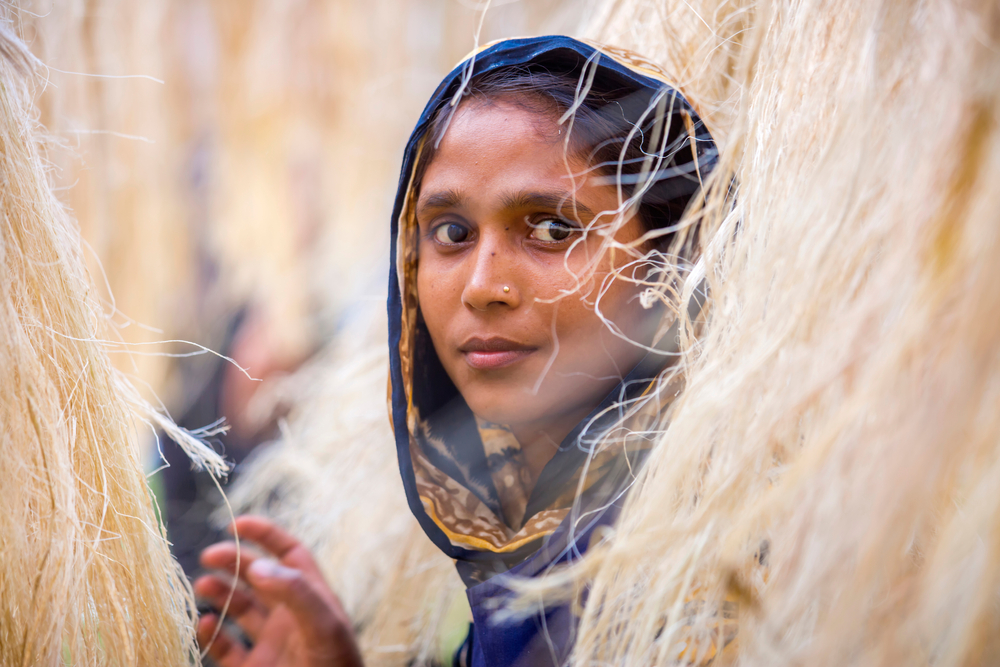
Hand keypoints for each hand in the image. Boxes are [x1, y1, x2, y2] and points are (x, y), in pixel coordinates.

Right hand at [195, 515, 362, 666]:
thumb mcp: (326, 627)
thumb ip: (296, 593)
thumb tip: (260, 566)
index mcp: (312, 598)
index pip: (289, 555)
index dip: (266, 535)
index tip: (236, 523)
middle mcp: (290, 617)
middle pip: (258, 577)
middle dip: (234, 561)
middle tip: (209, 555)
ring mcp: (270, 644)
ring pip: (239, 609)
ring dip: (220, 593)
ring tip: (203, 585)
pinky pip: (225, 649)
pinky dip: (211, 635)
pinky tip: (205, 624)